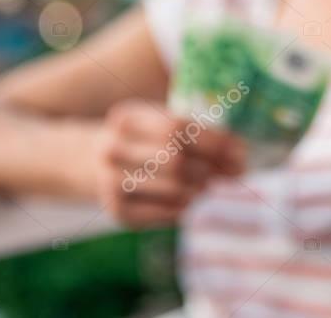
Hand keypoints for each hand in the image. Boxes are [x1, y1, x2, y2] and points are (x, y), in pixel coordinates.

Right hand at [94, 99, 245, 226]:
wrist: (89, 162)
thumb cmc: (142, 139)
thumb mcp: (159, 124)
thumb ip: (197, 134)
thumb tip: (240, 156)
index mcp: (126, 118)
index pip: (176, 128)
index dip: (213, 140)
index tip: (241, 149)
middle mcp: (112, 149)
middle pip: (175, 159)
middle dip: (213, 166)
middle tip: (235, 171)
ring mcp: (110, 182)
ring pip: (173, 189)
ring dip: (202, 188)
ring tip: (211, 184)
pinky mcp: (116, 211)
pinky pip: (165, 213)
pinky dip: (186, 207)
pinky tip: (191, 199)